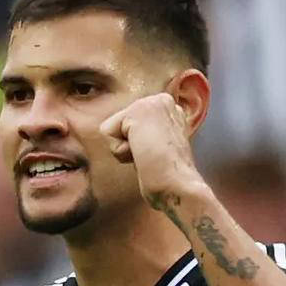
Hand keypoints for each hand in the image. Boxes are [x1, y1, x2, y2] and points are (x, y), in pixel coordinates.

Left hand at [99, 92, 205, 209]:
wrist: (178, 185)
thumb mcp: (158, 148)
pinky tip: (143, 153)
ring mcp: (151, 102)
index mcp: (169, 109)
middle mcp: (162, 100)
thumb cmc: (169, 177)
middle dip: (130, 146)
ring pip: (112, 129)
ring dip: (126, 150)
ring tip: (149, 154)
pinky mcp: (137, 111)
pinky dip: (120, 151)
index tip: (158, 155)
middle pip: (119, 126)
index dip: (138, 147)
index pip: (129, 125)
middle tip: (153, 156)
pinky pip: (107, 133)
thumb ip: (145, 137)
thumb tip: (131, 141)